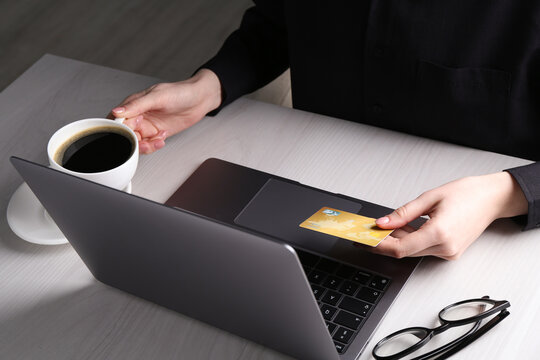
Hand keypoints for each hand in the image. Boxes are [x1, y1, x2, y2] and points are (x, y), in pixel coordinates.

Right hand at [110, 69, 221, 153]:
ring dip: (146, 145)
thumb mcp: (158, 96)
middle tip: (146, 141)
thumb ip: (137, 105)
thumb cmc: (180, 92)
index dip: (122, 129)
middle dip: (134, 141)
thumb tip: (117, 111)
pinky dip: (155, 145)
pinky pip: (150, 145)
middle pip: (126, 135)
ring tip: (157, 140)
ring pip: (137, 142)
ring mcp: (148, 126)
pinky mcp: (157, 134)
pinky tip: (163, 137)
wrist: (200, 99)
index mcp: (133, 104)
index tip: (132, 131)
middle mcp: (139, 116)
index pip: (118, 120)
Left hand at [370, 172, 527, 259]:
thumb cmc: (467, 194)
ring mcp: (449, 252)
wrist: (492, 198)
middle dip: (384, 242)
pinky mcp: (450, 251)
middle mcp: (445, 247)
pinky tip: (402, 229)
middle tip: (369, 231)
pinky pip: (423, 248)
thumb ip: (403, 213)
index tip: (365, 240)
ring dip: (397, 240)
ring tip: (386, 226)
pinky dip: (410, 240)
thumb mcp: (429, 198)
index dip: (379, 246)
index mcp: (439, 232)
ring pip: (413, 251)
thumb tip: (383, 222)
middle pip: (404, 252)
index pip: (400, 248)